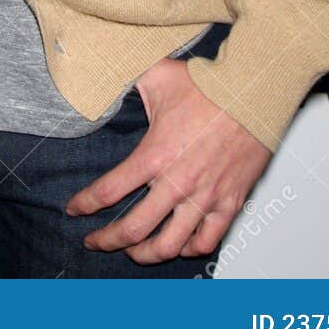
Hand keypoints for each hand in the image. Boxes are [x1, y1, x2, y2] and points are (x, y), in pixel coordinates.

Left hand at [64, 55, 271, 263]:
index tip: (74, 209)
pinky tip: (178, 244)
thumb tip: (102, 73)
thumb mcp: (158, 74)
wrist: (254, 92)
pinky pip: (206, 241)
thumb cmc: (208, 84)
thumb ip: (126, 76)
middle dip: (108, 241)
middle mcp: (178, 182)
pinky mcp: (230, 202)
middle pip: (133, 230)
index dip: (85, 204)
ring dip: (145, 254)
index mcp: (155, 154)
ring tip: (133, 252)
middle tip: (95, 242)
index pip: (108, 191)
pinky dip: (189, 249)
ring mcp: (205, 197)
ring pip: (168, 245)